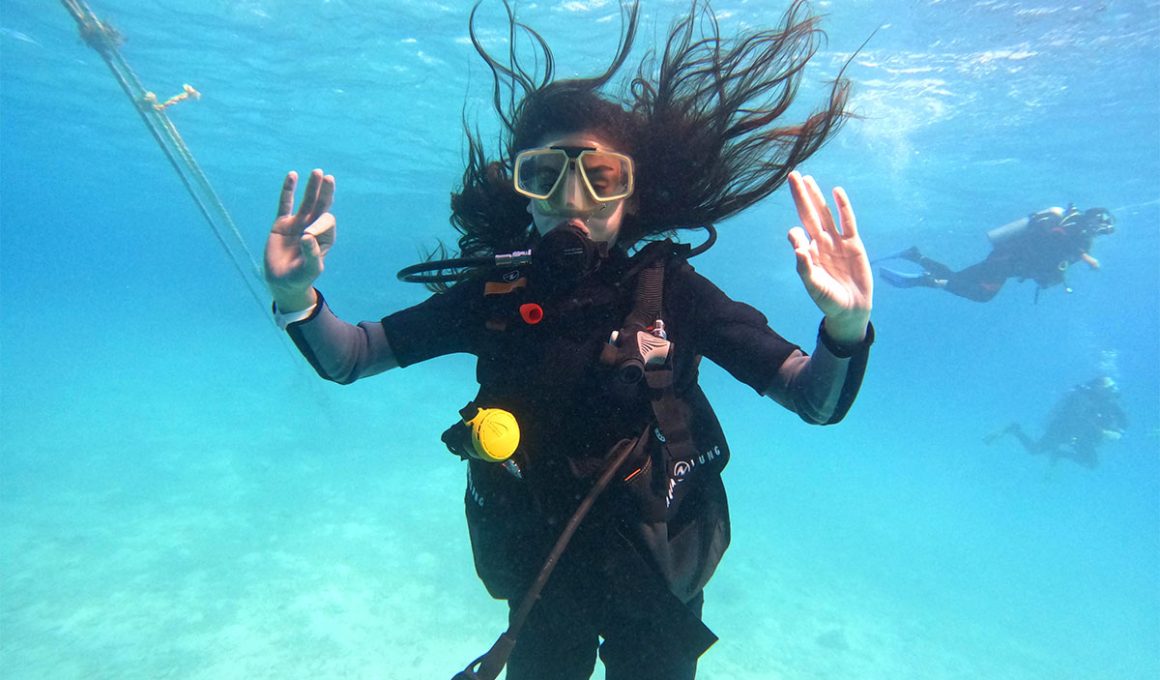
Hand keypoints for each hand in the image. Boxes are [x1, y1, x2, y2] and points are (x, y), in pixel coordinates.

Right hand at [264, 169, 335, 311]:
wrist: (281, 282)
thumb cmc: (299, 278)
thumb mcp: (309, 270)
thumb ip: (311, 255)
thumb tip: (307, 236)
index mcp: (324, 238)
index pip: (326, 222)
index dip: (319, 224)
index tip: (306, 236)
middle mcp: (313, 228)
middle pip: (321, 206)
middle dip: (325, 192)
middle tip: (329, 177)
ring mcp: (297, 223)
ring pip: (306, 201)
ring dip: (312, 187)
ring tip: (317, 172)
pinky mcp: (282, 223)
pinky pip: (285, 203)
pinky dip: (289, 190)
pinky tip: (292, 175)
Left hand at [786, 171, 871, 344]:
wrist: (851, 309)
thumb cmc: (828, 300)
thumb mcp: (814, 286)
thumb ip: (805, 267)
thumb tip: (797, 246)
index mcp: (808, 253)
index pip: (798, 234)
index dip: (796, 233)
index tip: (797, 235)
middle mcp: (820, 244)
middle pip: (809, 214)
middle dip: (800, 196)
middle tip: (791, 175)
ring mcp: (837, 242)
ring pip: (825, 214)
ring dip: (816, 197)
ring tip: (807, 179)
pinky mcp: (854, 243)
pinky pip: (848, 221)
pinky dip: (843, 207)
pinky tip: (836, 191)